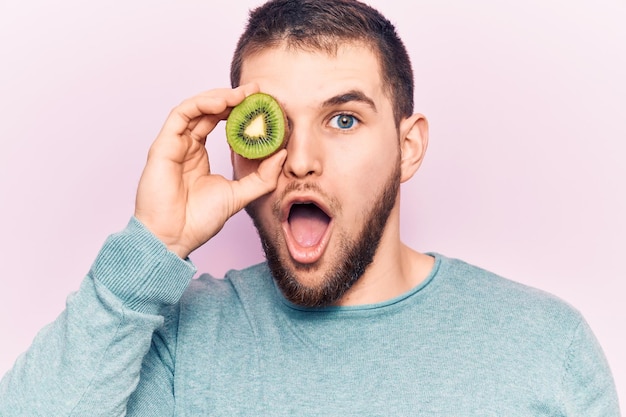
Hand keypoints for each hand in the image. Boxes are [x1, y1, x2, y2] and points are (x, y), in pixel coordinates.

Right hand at [134, 84, 285, 258]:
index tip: (262, 104)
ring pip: (195, 108)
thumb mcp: (239, 195)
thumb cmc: (198, 221)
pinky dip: (200, 104)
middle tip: (256, 92)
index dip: (239, 111)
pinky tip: (222, 102)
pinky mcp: (163, 146)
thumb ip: (261, 177)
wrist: (173, 238)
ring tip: (242, 95)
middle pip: (208, 112)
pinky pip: (180, 115)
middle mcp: (186, 146)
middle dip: (233, 99)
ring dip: (218, 97)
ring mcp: (174, 145)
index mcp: (199, 156)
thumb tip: (281, 154)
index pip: (219, 123)